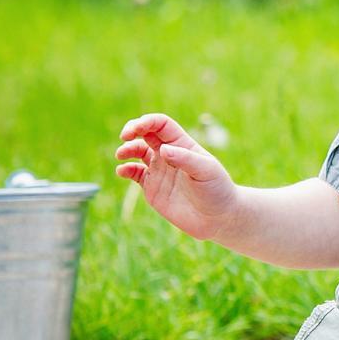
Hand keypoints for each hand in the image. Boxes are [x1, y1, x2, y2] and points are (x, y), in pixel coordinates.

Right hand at [115, 112, 238, 239]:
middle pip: (147, 133)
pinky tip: (122, 171)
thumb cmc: (217, 190)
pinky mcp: (152, 187)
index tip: (136, 129)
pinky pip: (134, 173)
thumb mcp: (206, 171)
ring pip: (137, 151)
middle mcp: (170, 154)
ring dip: (127, 149)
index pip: (161, 125)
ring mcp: (160, 170)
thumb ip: (185, 159)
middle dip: (133, 129)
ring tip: (121, 155)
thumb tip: (163, 149)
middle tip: (125, 136)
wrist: (217, 218)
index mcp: (183, 145)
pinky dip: (125, 169)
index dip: (147, 122)